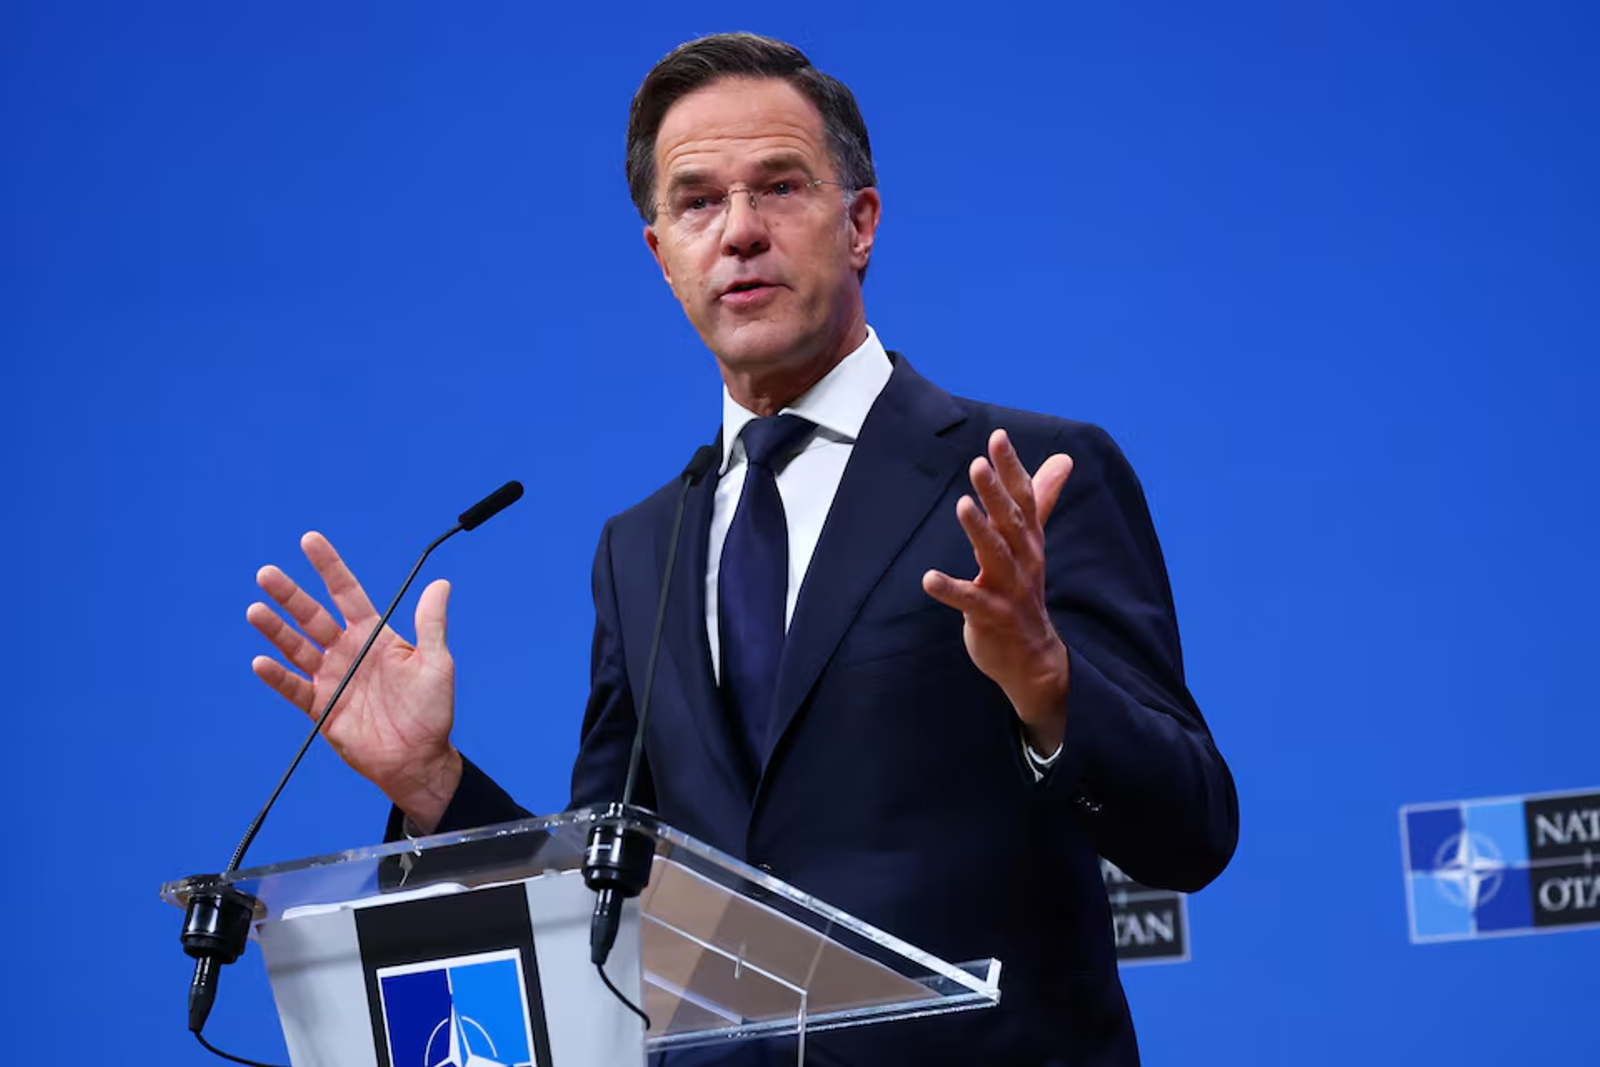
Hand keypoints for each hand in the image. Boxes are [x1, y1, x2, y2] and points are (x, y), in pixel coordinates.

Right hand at [247, 532, 460, 831]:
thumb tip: (440, 582)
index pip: (347, 593)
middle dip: (290, 595)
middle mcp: (347, 652)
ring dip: (276, 630)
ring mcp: (331, 679)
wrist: (418, 759)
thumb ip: (431, 624)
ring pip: (297, 648)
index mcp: (374, 635)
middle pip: (313, 616)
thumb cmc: (432, 710)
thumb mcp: (436, 663)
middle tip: (266, 573)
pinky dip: (277, 676)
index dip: (329, 567)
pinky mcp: (321, 708)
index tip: (309, 540)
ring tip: (256, 610)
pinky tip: (261, 661)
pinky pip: (294, 688)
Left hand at [922, 430, 1074, 754]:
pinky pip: (971, 601)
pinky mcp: (993, 616)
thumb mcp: (1033, 542)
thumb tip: (1064, 459)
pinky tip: (928, 579)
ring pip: (996, 555)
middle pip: (1010, 521)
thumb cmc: (1024, 593)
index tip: (997, 437)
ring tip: (962, 505)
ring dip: (980, 531)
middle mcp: (1024, 560)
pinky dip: (951, 589)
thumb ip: (1041, 499)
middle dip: (996, 492)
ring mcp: (1011, 589)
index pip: (1024, 498)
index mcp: (1029, 541)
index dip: (1012, 468)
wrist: (1033, 657)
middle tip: (978, 464)